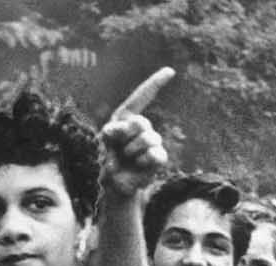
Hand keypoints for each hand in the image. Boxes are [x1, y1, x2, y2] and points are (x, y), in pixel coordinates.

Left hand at [100, 68, 174, 197]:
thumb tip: (126, 128)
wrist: (115, 183)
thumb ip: (113, 130)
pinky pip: (156, 154)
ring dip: (133, 152)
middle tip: (119, 149)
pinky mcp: (160, 157)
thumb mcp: (104, 141)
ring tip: (128, 159)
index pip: (142, 97)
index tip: (170, 71)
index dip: (156, 83)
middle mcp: (142, 127)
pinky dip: (145, 161)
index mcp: (126, 117)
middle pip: (141, 123)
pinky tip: (139, 166)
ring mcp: (153, 141)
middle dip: (126, 137)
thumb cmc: (108, 159)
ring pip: (149, 139)